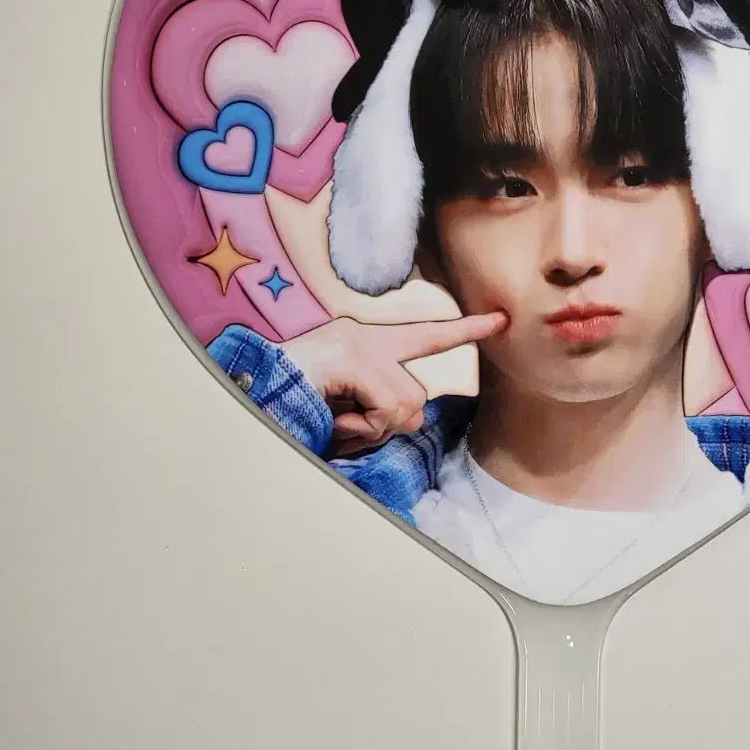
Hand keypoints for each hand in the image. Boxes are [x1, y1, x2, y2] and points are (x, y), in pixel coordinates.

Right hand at [282, 311, 508, 457]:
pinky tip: (333, 417)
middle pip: (416, 398)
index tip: (501, 319)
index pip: (426, 335)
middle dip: (384, 425)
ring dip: (370, 429)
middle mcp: (366, 337)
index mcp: (365, 343)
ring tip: (334, 419)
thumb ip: (378, 404)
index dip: (465, 330)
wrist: (248, 391)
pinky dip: (360, 428)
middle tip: (345, 424)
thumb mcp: (343, 403)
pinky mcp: (353, 361)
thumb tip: (407, 416)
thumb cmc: (291, 405)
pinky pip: (386, 411)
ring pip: (404, 408)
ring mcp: (359, 346)